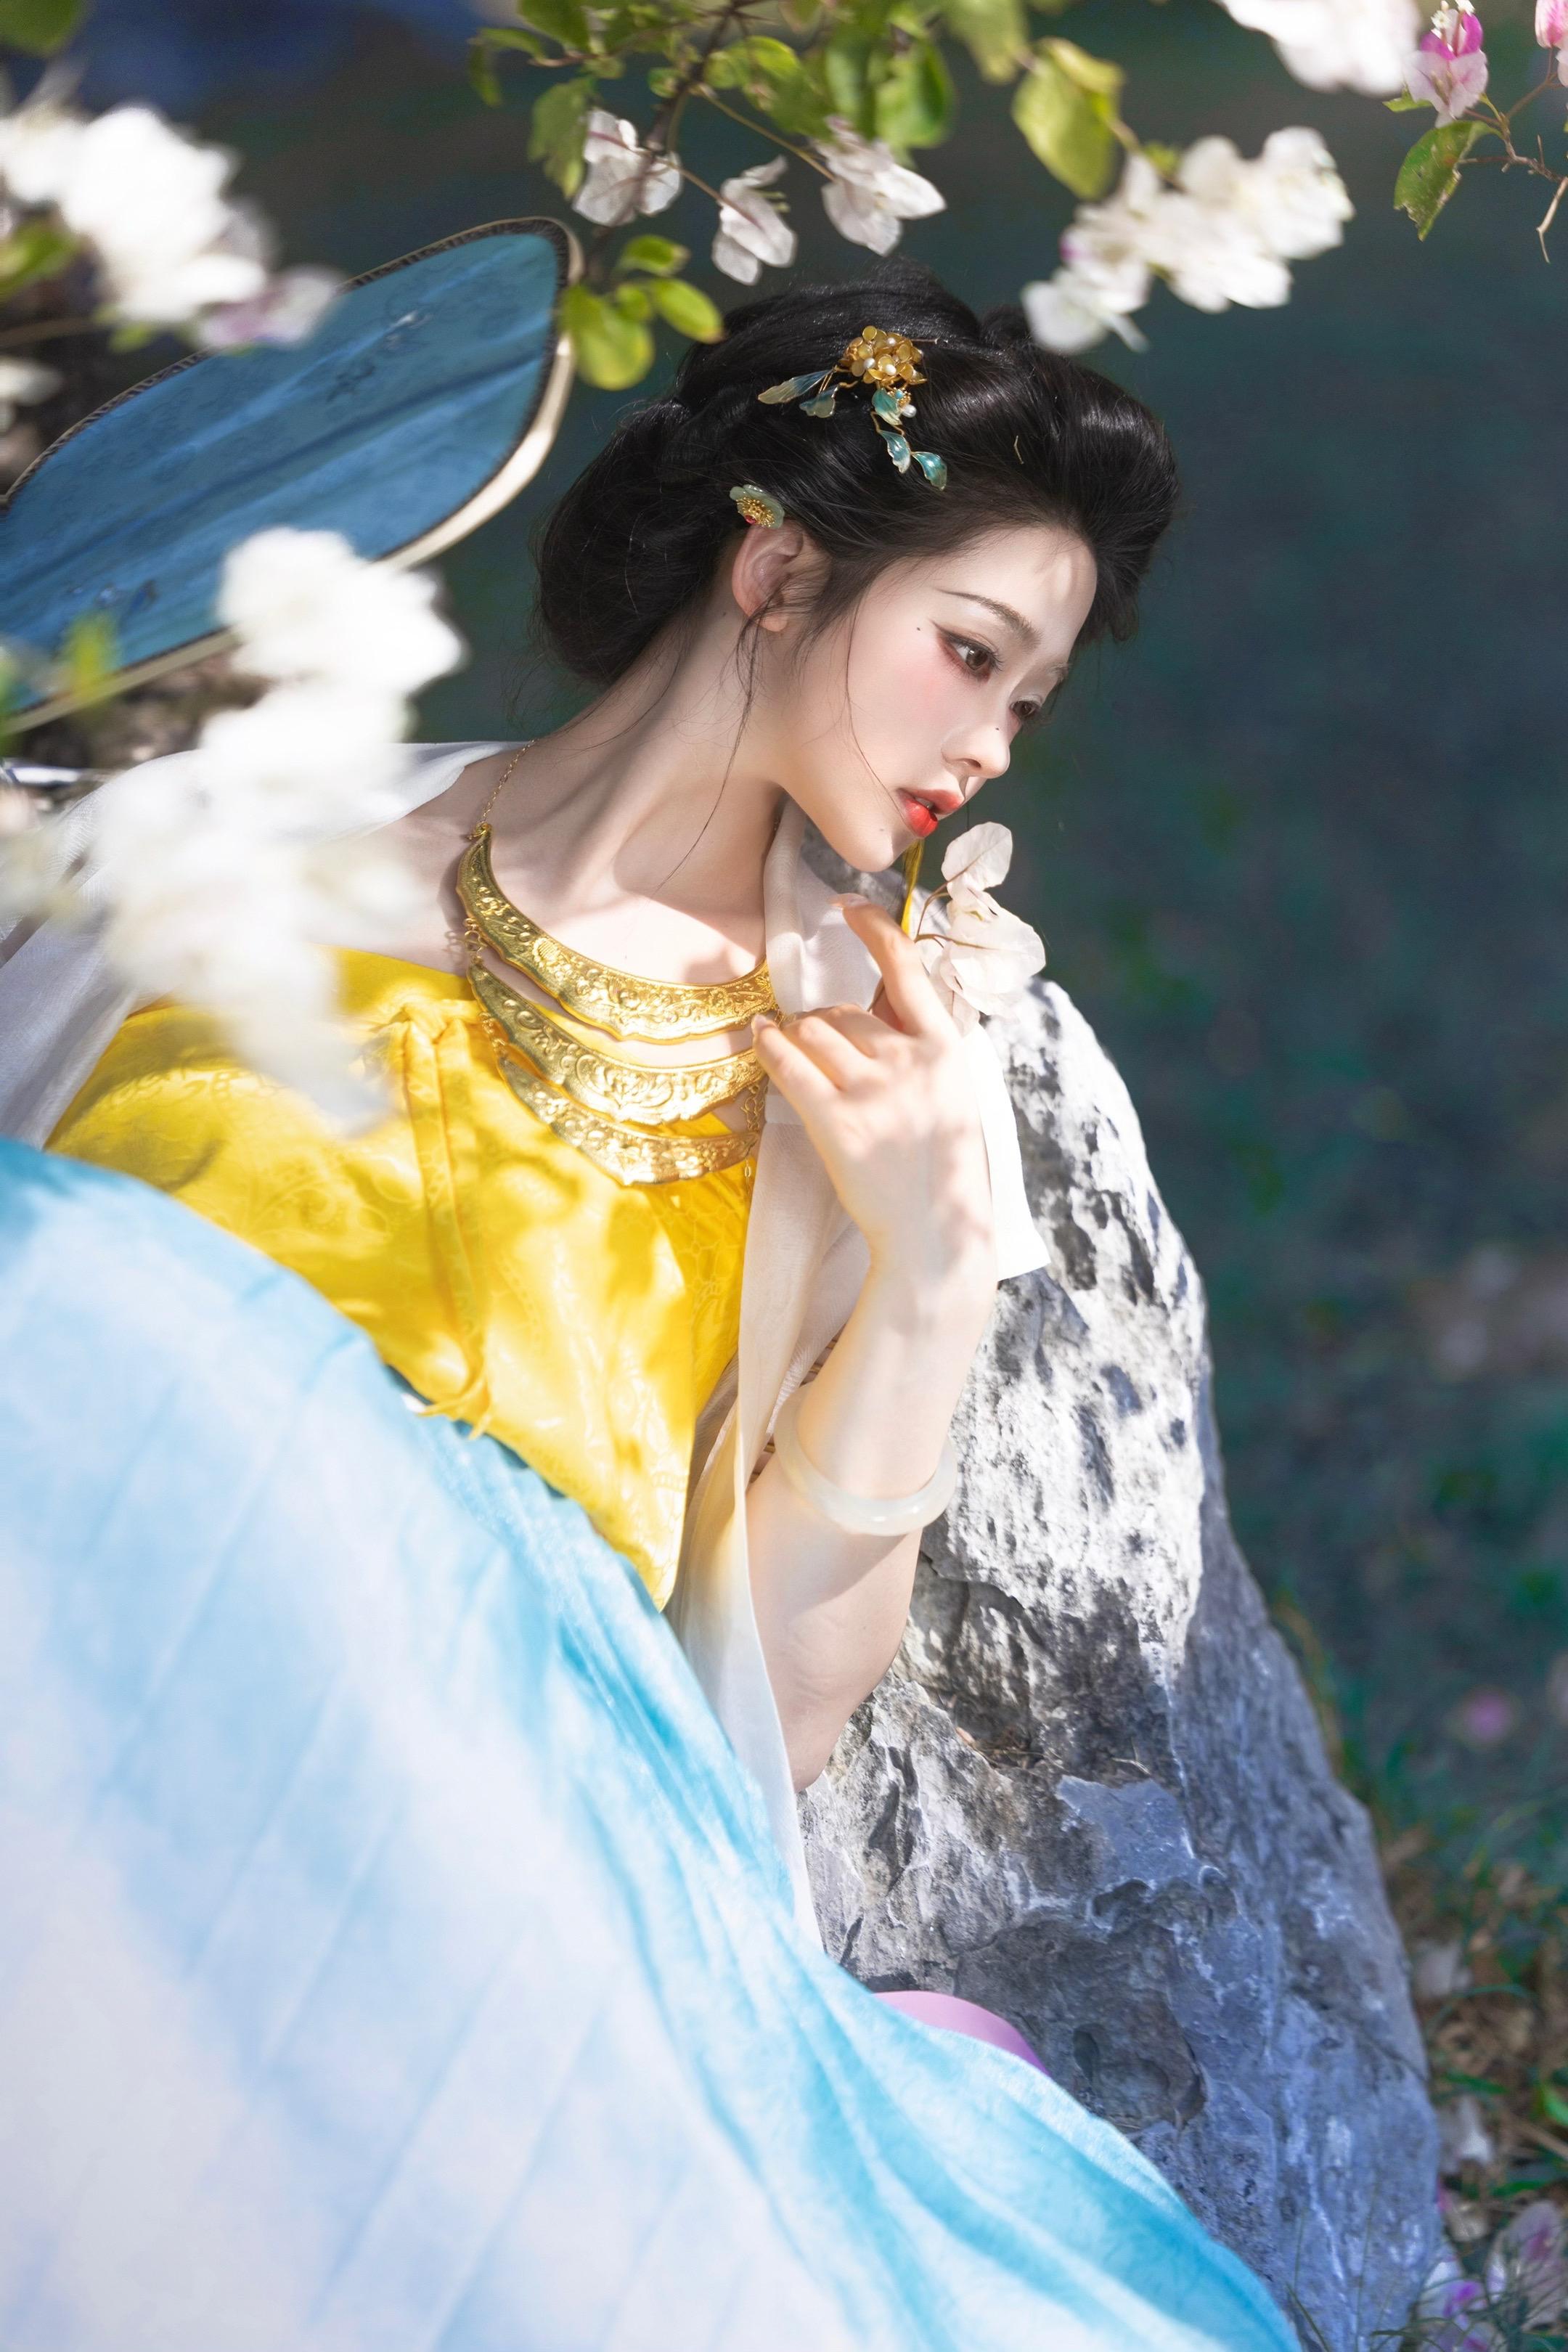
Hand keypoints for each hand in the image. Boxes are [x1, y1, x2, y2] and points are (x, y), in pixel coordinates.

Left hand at [751, 896, 995, 1299]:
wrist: (935, 1235)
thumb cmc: (943, 1170)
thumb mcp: (952, 1095)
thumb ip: (921, 1050)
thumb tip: (880, 1008)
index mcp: (944, 1048)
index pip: (907, 966)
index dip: (874, 927)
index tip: (849, 906)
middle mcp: (908, 1059)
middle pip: (842, 1010)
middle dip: (823, 1023)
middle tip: (820, 1051)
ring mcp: (871, 1090)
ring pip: (812, 1030)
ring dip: (797, 1038)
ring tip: (798, 1060)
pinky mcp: (835, 1121)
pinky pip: (788, 1063)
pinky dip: (768, 1045)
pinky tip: (759, 1037)